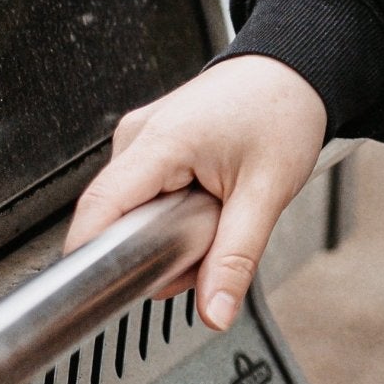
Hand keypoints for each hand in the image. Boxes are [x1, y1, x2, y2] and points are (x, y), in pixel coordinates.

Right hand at [64, 56, 326, 330]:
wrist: (294, 71)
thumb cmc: (282, 111)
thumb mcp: (267, 193)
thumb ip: (236, 258)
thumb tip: (214, 312)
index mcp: (159, 143)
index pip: (98, 209)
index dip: (89, 256)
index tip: (92, 297)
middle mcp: (136, 137)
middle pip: (117, 219)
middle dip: (158, 249)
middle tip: (212, 239)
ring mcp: (139, 139)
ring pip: (133, 212)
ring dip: (170, 231)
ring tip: (216, 211)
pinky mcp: (148, 146)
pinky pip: (145, 197)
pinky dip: (173, 212)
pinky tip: (205, 202)